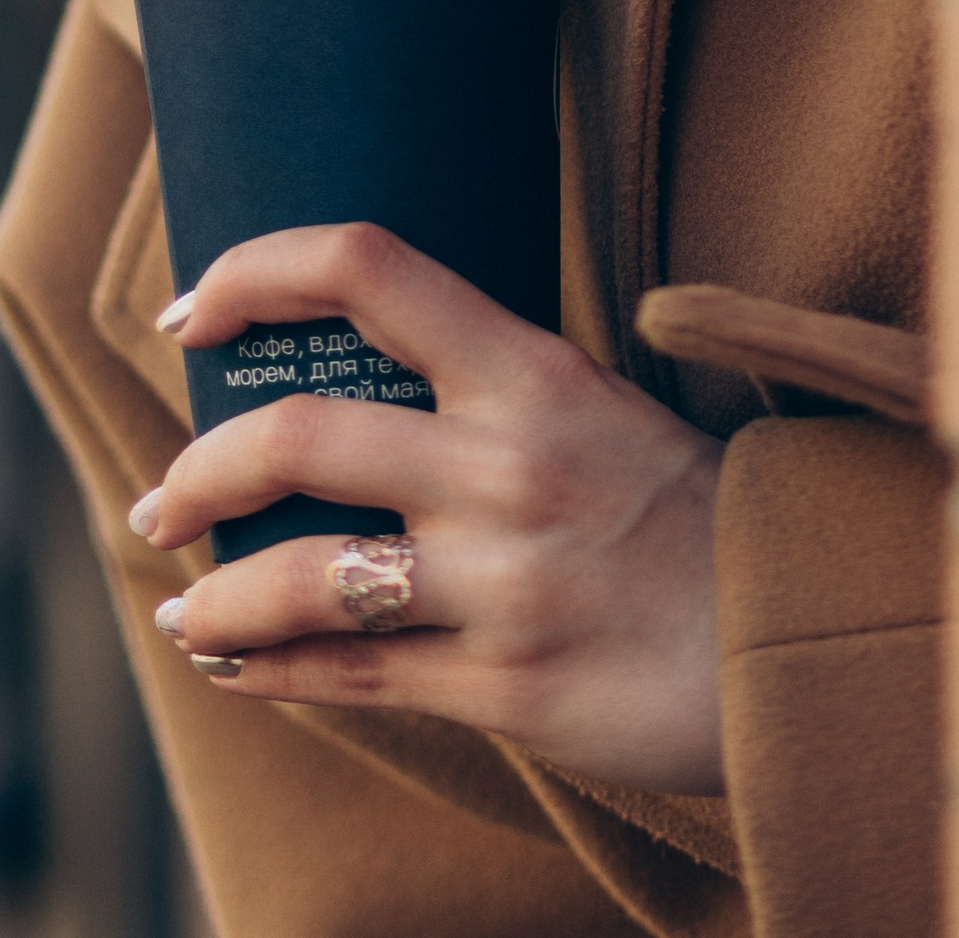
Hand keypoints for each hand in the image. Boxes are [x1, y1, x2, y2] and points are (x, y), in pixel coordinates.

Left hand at [124, 221, 725, 794]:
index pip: (368, 270)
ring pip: (303, 581)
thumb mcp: (593, 405)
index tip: (192, 308)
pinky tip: (234, 665)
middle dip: (200, 471)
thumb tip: (348, 380)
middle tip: (163, 492)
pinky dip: (270, 670)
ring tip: (184, 607)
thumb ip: (485, 387)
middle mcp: (507, 466)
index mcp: (530, 371)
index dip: (258, 270)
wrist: (795, 630)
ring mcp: (504, 582)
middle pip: (299, 438)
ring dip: (215, 595)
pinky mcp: (506, 687)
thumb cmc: (680, 508)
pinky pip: (352, 675)